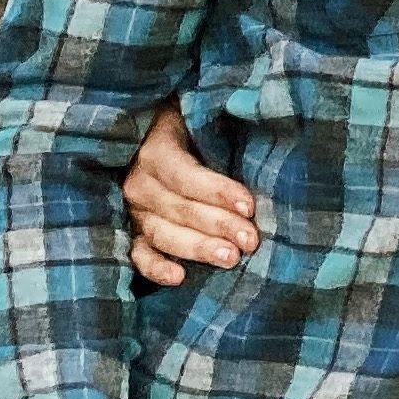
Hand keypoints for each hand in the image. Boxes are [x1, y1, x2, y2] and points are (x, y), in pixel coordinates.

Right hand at [121, 103, 261, 284]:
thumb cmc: (193, 129)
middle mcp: (140, 183)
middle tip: (250, 240)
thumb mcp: (200, 120)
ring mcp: (135, 211)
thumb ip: (219, 133)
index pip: (185, 176)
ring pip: (164, 233)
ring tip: (230, 259)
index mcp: (155, 150)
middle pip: (180, 209)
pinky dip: (155, 268)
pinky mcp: (134, 233)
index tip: (249, 205)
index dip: (217, 191)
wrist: (156, 135)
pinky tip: (179, 278)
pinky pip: (139, 255)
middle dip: (219, 225)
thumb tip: (263, 145)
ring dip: (198, 248)